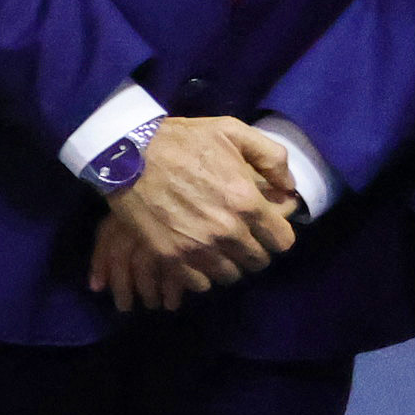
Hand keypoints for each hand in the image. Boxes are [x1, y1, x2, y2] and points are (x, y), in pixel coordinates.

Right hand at [91, 117, 300, 313]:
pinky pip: (200, 283)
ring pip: (231, 275)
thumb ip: (271, 157)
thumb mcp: (232, 131)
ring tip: (217, 246)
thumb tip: (289, 187)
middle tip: (240, 235)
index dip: (277, 234)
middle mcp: (227, 231)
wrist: (126, 155)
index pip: (283, 241)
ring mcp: (198, 247)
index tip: (265, 226)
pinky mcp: (171, 257)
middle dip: (254, 249)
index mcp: (247, 202)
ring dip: (228, 262)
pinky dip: (202, 273)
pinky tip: (195, 254)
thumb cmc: (180, 140)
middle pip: (258, 261)